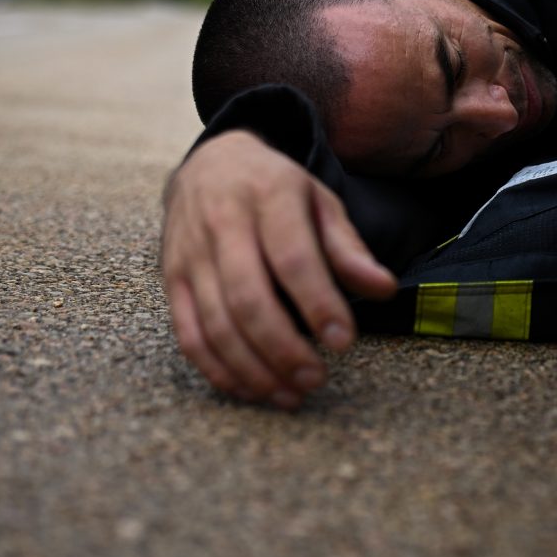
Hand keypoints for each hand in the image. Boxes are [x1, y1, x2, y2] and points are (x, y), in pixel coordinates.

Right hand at [160, 131, 396, 406]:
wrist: (210, 163)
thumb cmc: (276, 190)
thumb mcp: (320, 202)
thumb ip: (348, 248)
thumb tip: (384, 289)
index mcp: (268, 197)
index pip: (292, 258)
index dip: (317, 303)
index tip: (343, 342)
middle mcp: (222, 224)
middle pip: (247, 298)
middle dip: (282, 348)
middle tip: (316, 379)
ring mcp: (190, 255)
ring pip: (215, 324)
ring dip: (253, 368)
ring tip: (291, 394)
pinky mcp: (172, 281)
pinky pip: (189, 334)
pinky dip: (218, 369)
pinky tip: (251, 389)